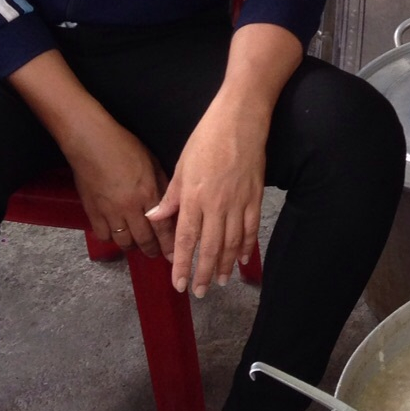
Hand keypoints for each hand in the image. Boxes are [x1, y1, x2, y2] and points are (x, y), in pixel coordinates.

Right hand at [8, 50, 165, 257]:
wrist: (90, 141)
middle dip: (153, 250)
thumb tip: (170, 206)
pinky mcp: (92, 212)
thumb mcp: (152, 162)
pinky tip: (117, 234)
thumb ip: (162, 186)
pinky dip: (112, 239)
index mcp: (148, 193)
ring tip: (138, 244)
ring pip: (124, 242)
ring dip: (134, 246)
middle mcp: (130, 207)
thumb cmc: (124, 146)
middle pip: (144, 240)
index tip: (175, 257)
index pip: (163, 228)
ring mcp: (110, 212)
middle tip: (157, 253)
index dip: (169, 246)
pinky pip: (104, 236)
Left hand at [146, 89, 266, 295]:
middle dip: (204, 273)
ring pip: (232, 242)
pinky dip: (247, 246)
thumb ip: (170, 197)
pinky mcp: (255, 196)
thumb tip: (154, 218)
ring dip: (226, 265)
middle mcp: (215, 205)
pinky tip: (244, 259)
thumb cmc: (207, 137)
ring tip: (221, 281)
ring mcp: (238, 202)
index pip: (185, 239)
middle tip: (200, 292)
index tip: (178, 284)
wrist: (241, 119)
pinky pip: (250, 228)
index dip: (182, 265)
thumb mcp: (182, 165)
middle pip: (210, 248)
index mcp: (193, 197)